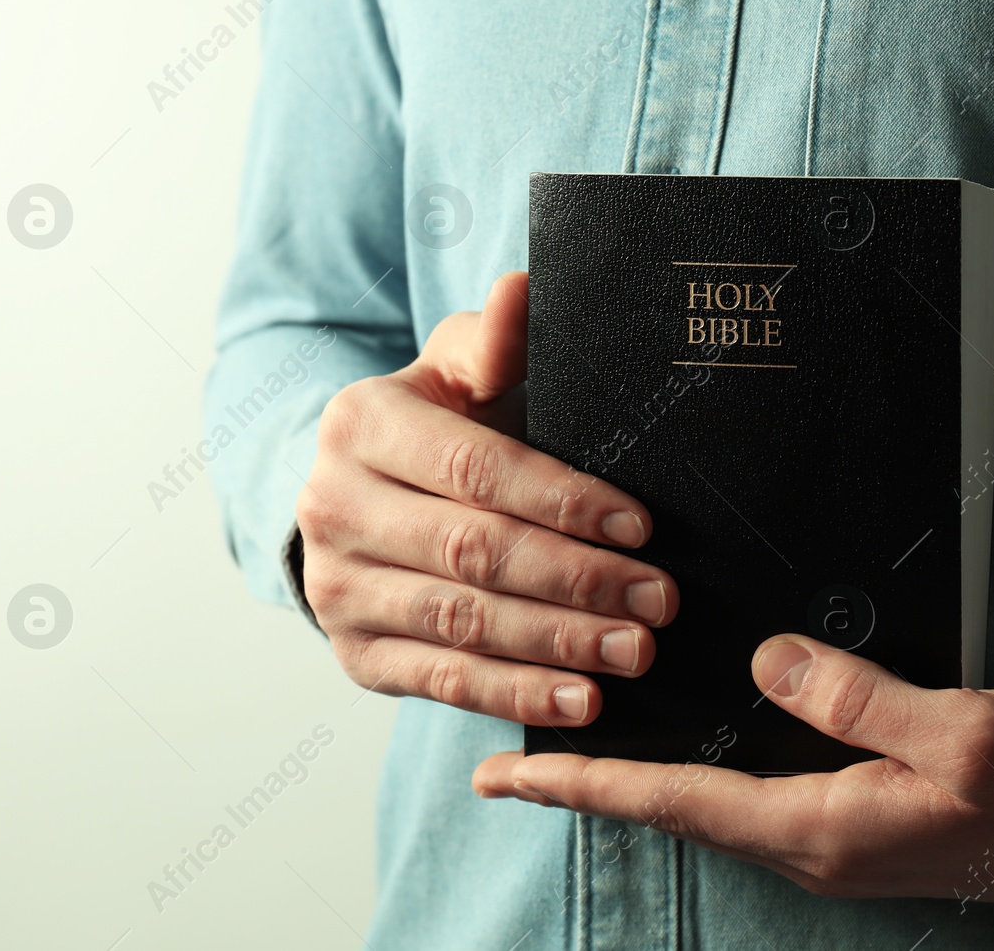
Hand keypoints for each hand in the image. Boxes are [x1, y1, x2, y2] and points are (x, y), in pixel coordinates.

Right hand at [296, 270, 677, 726]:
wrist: (359, 497)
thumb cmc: (436, 425)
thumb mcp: (455, 369)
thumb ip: (493, 340)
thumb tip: (525, 291)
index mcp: (362, 424)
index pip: (476, 468)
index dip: (563, 500)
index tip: (640, 525)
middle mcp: (333, 507)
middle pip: (472, 551)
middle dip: (576, 579)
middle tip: (660, 600)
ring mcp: (338, 588)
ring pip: (462, 622)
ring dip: (557, 643)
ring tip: (635, 651)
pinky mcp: (355, 654)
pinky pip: (442, 681)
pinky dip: (515, 695)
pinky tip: (580, 701)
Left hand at [474, 636, 993, 903]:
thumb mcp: (966, 729)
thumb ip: (860, 699)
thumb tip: (769, 661)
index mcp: (828, 828)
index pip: (677, 801)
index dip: (585, 786)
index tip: (505, 775)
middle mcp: (817, 845)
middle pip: (677, 809)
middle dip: (593, 782)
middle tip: (512, 753)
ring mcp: (838, 839)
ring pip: (712, 804)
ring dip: (642, 777)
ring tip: (578, 742)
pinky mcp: (860, 822)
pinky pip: (755, 795)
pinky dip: (700, 770)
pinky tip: (688, 739)